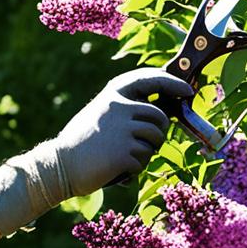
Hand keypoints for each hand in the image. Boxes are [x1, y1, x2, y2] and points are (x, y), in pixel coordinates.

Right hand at [0, 68, 192, 235]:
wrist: (59, 166)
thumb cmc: (82, 143)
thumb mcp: (101, 114)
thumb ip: (126, 109)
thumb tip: (162, 112)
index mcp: (113, 94)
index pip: (150, 79)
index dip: (172, 83)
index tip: (186, 90)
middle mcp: (120, 107)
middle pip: (159, 117)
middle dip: (157, 133)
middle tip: (140, 146)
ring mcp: (124, 129)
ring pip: (155, 139)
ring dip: (145, 152)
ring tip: (122, 157)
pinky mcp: (125, 152)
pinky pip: (144, 160)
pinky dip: (133, 168)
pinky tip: (114, 168)